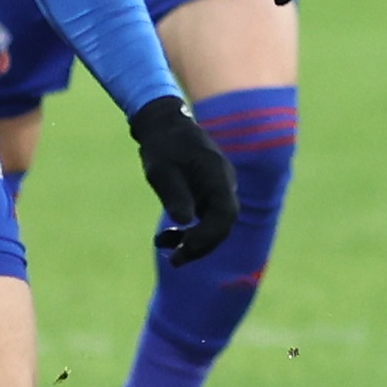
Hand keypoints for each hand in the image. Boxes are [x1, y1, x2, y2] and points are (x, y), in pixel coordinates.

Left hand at [131, 95, 237, 264]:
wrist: (163, 125)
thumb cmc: (162, 145)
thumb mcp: (161, 169)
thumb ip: (174, 193)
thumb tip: (184, 221)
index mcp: (216, 174)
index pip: (225, 213)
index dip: (209, 236)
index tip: (185, 249)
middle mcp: (223, 183)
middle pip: (223, 224)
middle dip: (200, 246)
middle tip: (174, 260)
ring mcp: (218, 189)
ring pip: (214, 225)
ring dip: (193, 241)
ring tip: (162, 243)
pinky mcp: (209, 194)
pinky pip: (206, 219)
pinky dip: (189, 232)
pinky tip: (166, 237)